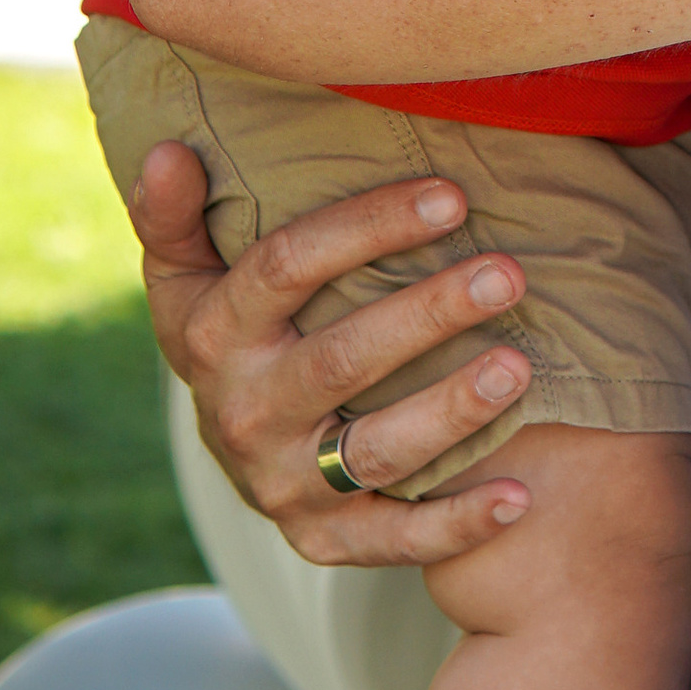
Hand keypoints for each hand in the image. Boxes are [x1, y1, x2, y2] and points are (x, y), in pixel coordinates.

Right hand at [130, 139, 536, 565]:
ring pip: (376, 450)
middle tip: (508, 274)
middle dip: (429, 314)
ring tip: (518, 367)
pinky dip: (457, 523)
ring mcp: (285, 484)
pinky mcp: (325, 539)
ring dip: (451, 411)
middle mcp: (246, 414)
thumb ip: (175, 214)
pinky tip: (521, 495)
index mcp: (216, 335)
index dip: (368, 228)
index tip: (452, 197)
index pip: (288, 268)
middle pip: (343, 359)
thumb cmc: (235, 327)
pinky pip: (394, 538)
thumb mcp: (187, 274)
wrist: (233, 446)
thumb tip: (169, 150)